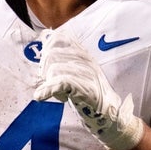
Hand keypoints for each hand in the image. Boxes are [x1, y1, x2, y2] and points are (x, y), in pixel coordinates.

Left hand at [33, 29, 144, 149]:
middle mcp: (86, 60)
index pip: (60, 37)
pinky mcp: (84, 88)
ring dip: (49, 83)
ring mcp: (86, 73)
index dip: (47, 46)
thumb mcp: (79, 72)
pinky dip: (47, 90)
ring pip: (54, 70)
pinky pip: (60, 83)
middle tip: (48, 81)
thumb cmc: (91, 94)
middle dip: (44, 68)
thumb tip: (45, 38)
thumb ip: (65, 58)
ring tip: (59, 94)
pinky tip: (40, 96)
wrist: (110, 112)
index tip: (45, 61)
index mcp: (83, 54)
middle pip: (52, 54)